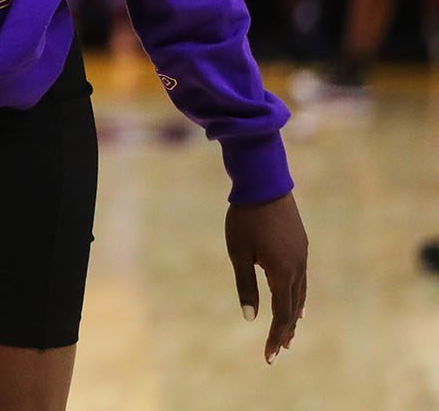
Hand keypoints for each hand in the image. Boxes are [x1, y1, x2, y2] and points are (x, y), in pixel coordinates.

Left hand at [225, 191, 307, 363]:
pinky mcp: (301, 246)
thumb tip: (250, 317)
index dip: (275, 336)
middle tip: (279, 349)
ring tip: (289, 331)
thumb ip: (246, 286)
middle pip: (293, 308)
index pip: (281, 315)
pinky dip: (297, 295)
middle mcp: (298, 268)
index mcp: (282, 273)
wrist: (264, 184)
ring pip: (301, 293)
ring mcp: (302, 256)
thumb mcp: (238, 253)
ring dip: (293, 313)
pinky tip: (295, 300)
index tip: (269, 356)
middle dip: (286, 330)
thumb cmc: (245, 218)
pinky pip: (302, 278)